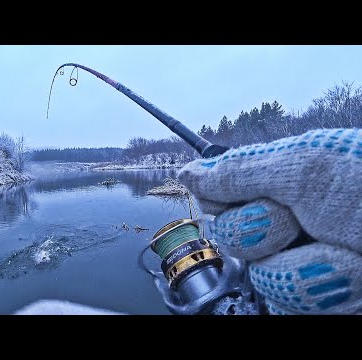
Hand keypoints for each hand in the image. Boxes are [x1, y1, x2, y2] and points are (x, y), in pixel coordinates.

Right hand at [177, 128, 361, 313]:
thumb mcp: (306, 168)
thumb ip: (240, 172)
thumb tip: (188, 174)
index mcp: (278, 186)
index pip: (216, 195)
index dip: (226, 197)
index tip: (255, 192)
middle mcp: (283, 226)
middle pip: (229, 237)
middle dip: (266, 228)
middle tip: (309, 218)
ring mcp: (297, 266)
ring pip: (259, 276)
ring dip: (304, 265)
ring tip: (347, 252)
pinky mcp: (312, 303)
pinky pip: (285, 303)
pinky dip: (322, 291)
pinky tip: (352, 279)